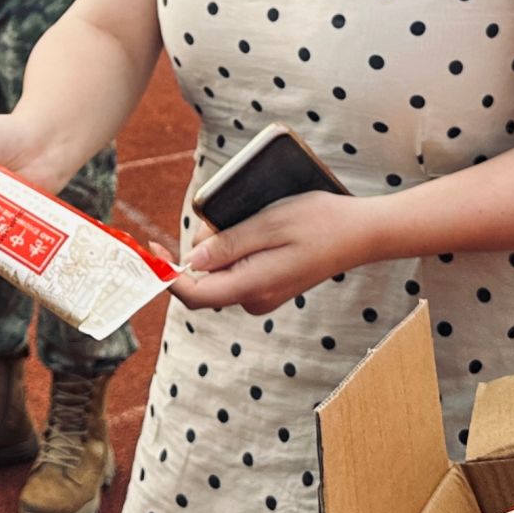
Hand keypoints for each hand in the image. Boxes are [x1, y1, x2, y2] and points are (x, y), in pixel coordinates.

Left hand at [173, 194, 370, 315]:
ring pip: (222, 270)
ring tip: (248, 216)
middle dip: (202, 246)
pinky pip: (239, 268)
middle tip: (221, 214)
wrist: (362, 233)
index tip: (151, 249)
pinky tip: (258, 225)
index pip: (195, 294)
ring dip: (221, 243)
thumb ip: (229, 244)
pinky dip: (236, 246)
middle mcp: (256, 299)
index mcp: (253, 286)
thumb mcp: (270, 224)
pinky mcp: (271, 285)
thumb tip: (191, 261)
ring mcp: (265, 295)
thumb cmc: (320, 222)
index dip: (166, 275)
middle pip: (206, 278)